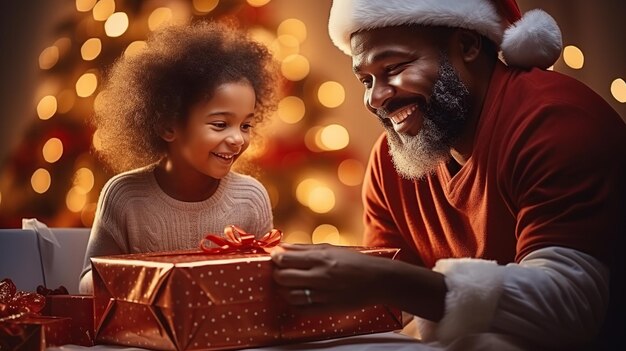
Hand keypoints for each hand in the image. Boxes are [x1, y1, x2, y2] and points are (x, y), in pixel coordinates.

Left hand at [271, 243, 447, 320]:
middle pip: (283, 277)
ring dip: (283, 290)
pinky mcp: (327, 308)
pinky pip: (301, 309)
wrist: (378, 280)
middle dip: (276, 274)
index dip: (275, 258)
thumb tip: (282, 247)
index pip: (285, 258)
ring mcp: (323, 294)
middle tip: (280, 271)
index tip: (275, 257)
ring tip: (287, 284)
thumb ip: (305, 249)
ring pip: (289, 295)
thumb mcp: (331, 249)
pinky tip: (297, 296)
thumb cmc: (355, 261)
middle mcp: (320, 276)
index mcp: (321, 258)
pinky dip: (294, 303)